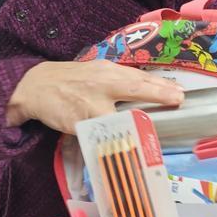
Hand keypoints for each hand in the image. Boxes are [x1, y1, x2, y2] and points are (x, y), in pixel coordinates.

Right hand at [6, 60, 183, 133]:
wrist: (36, 85)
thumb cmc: (74, 81)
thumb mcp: (98, 73)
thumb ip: (122, 81)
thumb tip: (152, 90)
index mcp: (108, 71)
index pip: (139, 77)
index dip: (160, 85)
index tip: (180, 92)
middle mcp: (101, 84)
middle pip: (133, 87)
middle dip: (157, 93)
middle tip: (177, 99)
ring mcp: (89, 103)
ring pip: (116, 114)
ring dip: (137, 121)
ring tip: (156, 127)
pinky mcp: (77, 122)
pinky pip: (98, 133)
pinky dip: (111, 139)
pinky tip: (126, 144)